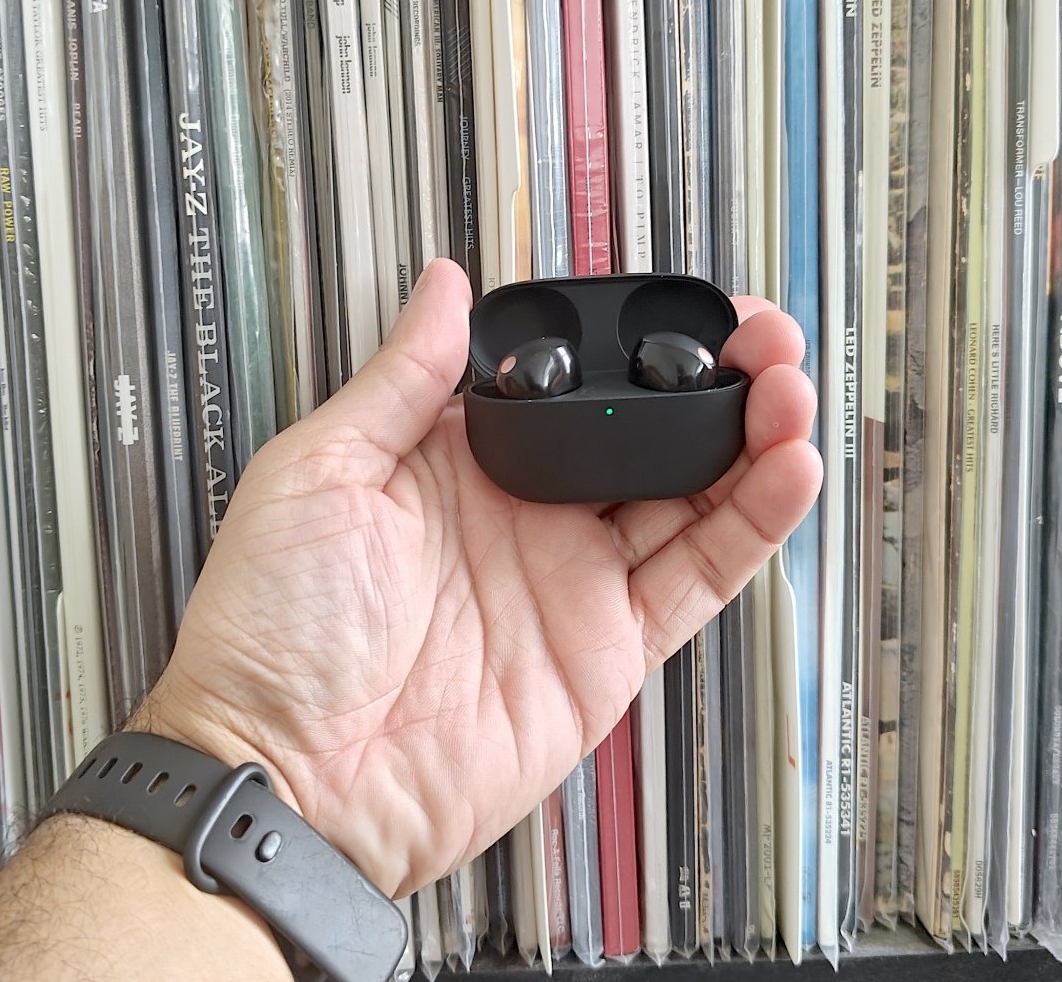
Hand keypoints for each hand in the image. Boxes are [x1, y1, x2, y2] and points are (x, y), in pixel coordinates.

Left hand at [136, 260, 821, 897]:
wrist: (288, 775)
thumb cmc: (269, 631)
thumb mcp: (318, 471)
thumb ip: (399, 379)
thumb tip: (442, 286)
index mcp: (456, 458)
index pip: (570, 380)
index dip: (635, 341)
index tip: (689, 306)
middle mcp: (524, 513)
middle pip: (646, 432)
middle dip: (716, 379)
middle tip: (767, 341)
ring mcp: (572, 582)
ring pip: (689, 495)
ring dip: (750, 438)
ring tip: (792, 390)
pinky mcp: (606, 652)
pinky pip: (695, 579)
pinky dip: (750, 526)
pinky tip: (786, 470)